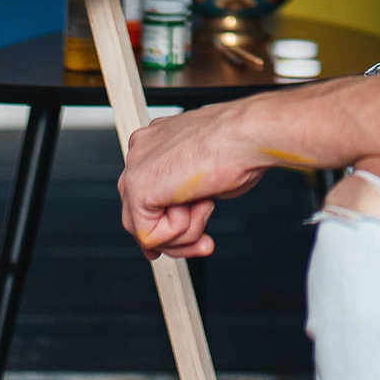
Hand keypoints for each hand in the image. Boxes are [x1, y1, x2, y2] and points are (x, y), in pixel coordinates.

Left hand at [118, 102, 274, 258]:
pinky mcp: (137, 187)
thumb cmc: (237, 147)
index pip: (146, 197)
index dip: (167, 228)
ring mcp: (135, 168)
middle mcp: (141, 152)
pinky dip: (181, 232)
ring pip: (145, 230)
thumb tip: (184, 215)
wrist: (245, 136)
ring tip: (206, 205)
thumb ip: (186, 194)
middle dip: (176, 239)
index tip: (189, 240)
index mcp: (156, 143)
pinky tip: (197, 201)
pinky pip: (150, 236)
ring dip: (184, 232)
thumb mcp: (206, 176)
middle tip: (205, 243)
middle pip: (140, 217)